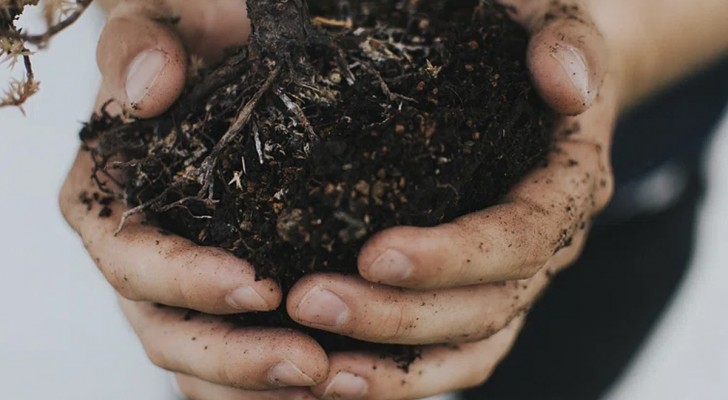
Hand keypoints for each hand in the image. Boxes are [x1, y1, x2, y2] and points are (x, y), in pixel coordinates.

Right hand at [61, 1, 328, 396]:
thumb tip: (148, 90)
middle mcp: (146, 257)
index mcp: (114, 201)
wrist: (245, 50)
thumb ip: (141, 40)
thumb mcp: (168, 16)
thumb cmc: (203, 33)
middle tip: (307, 363)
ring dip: (260, 386)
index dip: (186, 282)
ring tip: (328, 382)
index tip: (257, 284)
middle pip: (170, 332)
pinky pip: (244, 361)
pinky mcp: (236, 300)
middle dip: (234, 356)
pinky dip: (277, 385)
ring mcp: (190, 287)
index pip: (133, 260)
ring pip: (207, 364)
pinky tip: (335, 383)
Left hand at [284, 1, 617, 397]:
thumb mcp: (548, 19)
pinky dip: (400, 377)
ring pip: (467, 349)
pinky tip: (338, 378)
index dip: (453, 256)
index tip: (374, 252)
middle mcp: (546, 247)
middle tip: (310, 302)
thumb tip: (563, 83)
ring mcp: (513, 280)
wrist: (534, 84)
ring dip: (394, 367)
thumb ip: (563, 38)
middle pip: (486, 307)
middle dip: (398, 315)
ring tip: (319, 370)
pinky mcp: (481, 298)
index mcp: (566, 185)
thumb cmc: (525, 45)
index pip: (519, 236)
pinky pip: (450, 355)